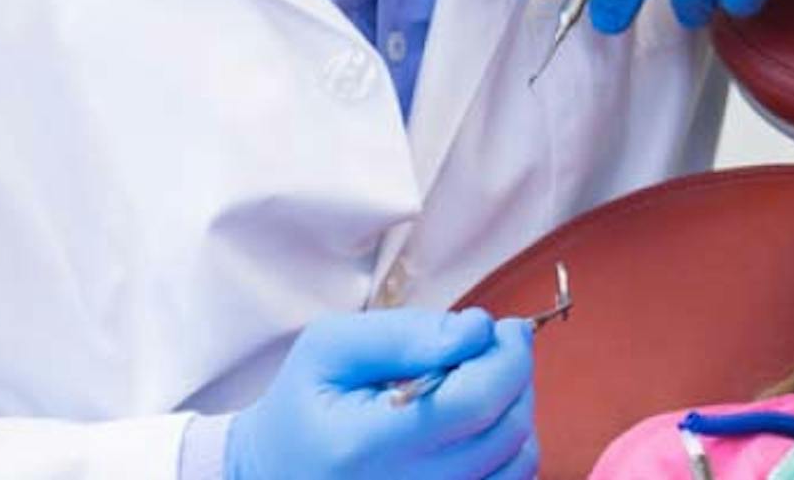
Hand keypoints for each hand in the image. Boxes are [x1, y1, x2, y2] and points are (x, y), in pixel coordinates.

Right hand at [226, 309, 536, 479]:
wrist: (276, 471)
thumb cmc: (306, 403)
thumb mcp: (333, 347)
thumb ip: (408, 334)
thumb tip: (479, 330)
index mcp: (365, 446)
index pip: (473, 404)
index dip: (506, 358)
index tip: (505, 327)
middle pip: (505, 433)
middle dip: (516, 376)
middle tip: (496, 346)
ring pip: (518, 462)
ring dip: (517, 409)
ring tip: (483, 381)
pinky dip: (511, 446)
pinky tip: (479, 421)